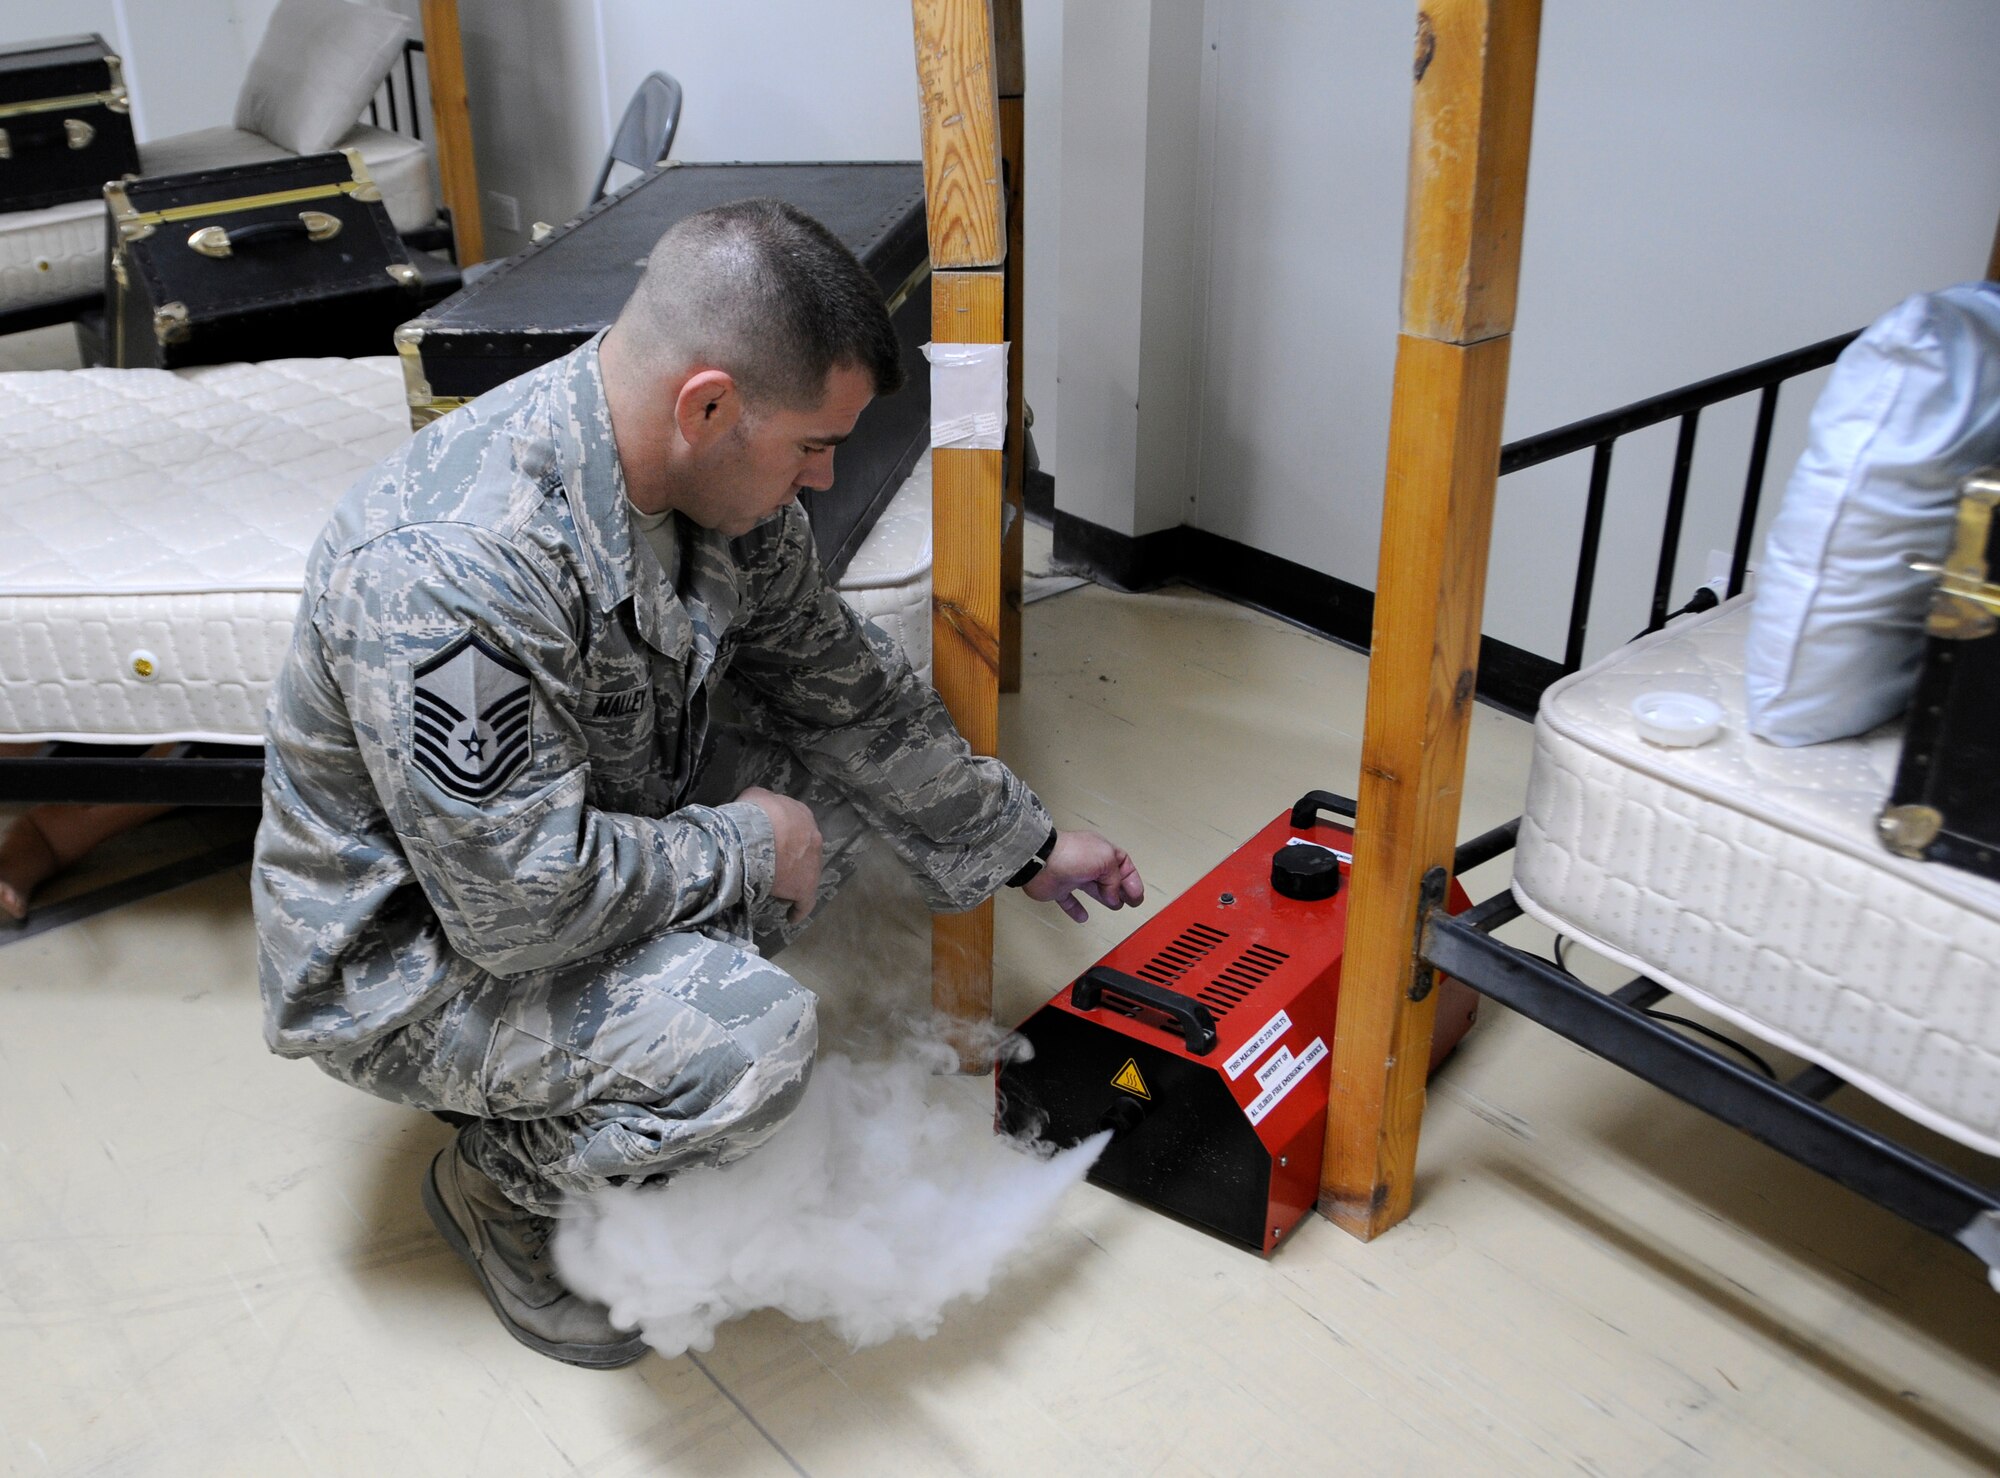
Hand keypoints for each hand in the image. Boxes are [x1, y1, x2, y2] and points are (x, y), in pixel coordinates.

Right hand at [737, 786, 821, 922]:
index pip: (797, 826)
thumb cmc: (753, 815)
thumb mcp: (755, 796)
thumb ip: (763, 800)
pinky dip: (798, 909)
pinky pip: (805, 902)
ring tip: (777, 887)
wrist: (754, 837)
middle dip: (792, 857)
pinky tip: (791, 916)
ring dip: (793, 880)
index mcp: (803, 815)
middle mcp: (814, 837)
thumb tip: (761, 806)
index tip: (775, 842)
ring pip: (805, 874)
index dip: (786, 835)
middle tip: (773, 863)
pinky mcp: (805, 888)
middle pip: (804, 850)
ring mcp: (813, 864)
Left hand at [1023, 830, 1143, 922]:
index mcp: (1101, 851)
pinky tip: (1082, 917)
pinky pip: (1069, 901)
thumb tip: (1113, 896)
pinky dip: (1076, 909)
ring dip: (1104, 898)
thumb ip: (1114, 879)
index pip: (1122, 864)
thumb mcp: (1106, 860)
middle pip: (1109, 877)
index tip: (1136, 895)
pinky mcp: (1058, 889)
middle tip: (1131, 902)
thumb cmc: (1072, 854)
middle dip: (1121, 890)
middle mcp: (1087, 862)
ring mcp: (1072, 875)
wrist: (1041, 861)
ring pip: (1092, 888)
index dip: (1132, 879)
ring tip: (1115, 907)